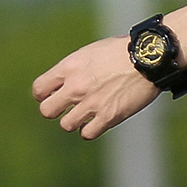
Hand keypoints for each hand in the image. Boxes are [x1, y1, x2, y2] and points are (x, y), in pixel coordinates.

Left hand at [32, 36, 160, 139]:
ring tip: (86, 116)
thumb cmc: (121, 53)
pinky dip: (89, 130)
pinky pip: (87, 133)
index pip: (39, 89)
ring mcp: (91, 103)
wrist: (146, 59)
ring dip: (74, 122)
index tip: (55, 95)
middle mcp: (76, 86)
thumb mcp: (89, 54)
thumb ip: (74, 69)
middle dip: (55, 111)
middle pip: (47, 111)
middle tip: (67, 108)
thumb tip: (66, 83)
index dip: (44, 95)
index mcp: (69, 67)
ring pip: (66, 125)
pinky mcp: (108, 116)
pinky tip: (97, 122)